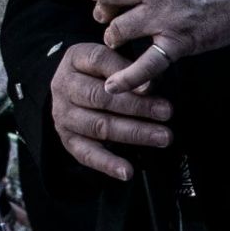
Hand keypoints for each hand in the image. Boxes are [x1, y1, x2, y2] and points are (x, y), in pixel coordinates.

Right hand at [49, 41, 174, 180]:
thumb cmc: (102, 72)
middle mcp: (64, 86)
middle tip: (167, 112)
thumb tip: (150, 86)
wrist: (72, 88)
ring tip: (162, 137)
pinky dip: (108, 164)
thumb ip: (132, 68)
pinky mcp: (67, 139)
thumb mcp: (114, 59)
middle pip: (100, 98)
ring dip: (133, 133)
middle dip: (137, 107)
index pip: (100, 61)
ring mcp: (63, 114)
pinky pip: (87, 154)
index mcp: (76, 59)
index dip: (125, 73)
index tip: (152, 85)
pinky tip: (127, 171)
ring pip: (99, 126)